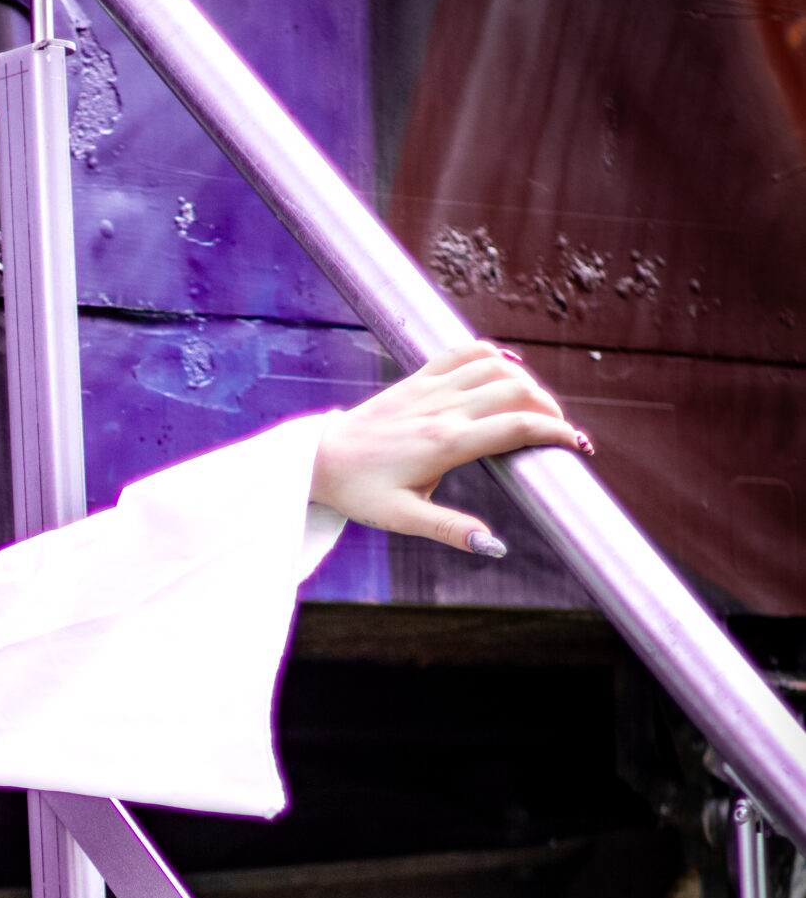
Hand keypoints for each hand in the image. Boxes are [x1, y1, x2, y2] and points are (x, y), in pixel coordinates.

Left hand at [310, 341, 587, 555]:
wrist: (319, 459)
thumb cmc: (361, 492)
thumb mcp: (403, 519)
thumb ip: (450, 530)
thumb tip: (494, 546)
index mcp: (445, 444)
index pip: (517, 428)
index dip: (557, 433)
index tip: (579, 446)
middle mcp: (442, 409)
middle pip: (517, 391)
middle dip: (550, 410)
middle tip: (560, 434)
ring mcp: (430, 388)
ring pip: (496, 367)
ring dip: (527, 383)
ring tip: (537, 410)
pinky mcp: (418, 377)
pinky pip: (465, 352)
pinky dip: (494, 355)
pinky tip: (508, 369)